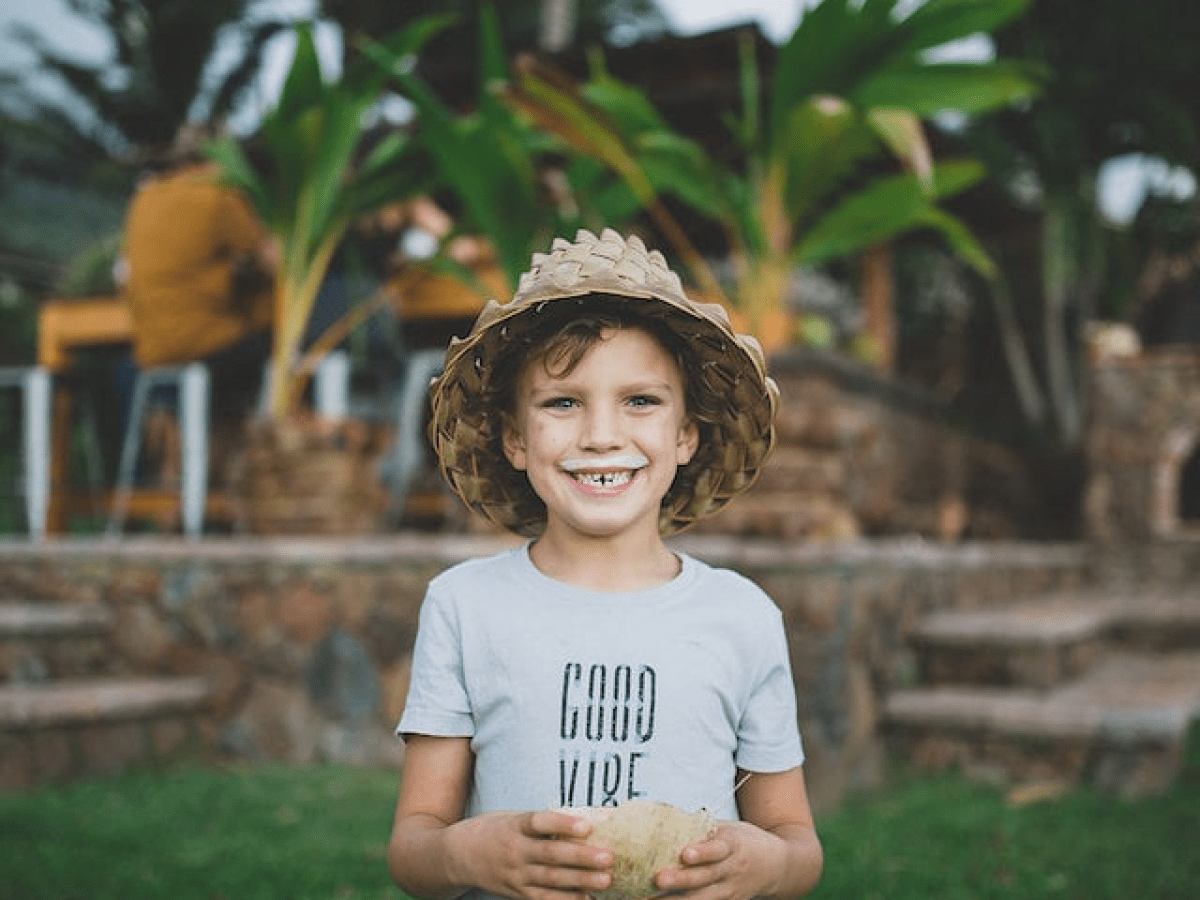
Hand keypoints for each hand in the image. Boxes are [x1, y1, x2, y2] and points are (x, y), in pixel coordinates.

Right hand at [455, 809, 613, 899]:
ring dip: (580, 881)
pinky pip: (544, 899)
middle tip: (609, 857)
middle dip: (582, 857)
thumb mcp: (514, 818)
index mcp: (515, 826)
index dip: (563, 823)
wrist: (458, 856)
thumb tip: (590, 818)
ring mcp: (516, 875)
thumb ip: (545, 822)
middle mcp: (515, 851)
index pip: (540, 822)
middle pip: (551, 854)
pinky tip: (586, 899)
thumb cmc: (496, 830)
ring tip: (605, 879)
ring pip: (551, 880)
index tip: (587, 825)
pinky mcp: (517, 893)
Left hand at [653, 819, 788, 899]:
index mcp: (733, 846)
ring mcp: (729, 891)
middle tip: (659, 878)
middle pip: (705, 877)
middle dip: (681, 879)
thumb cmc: (744, 842)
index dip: (702, 852)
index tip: (685, 853)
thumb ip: (700, 825)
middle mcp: (731, 871)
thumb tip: (663, 813)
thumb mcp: (728, 828)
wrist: (778, 867)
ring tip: (650, 899)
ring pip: (701, 899)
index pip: (718, 849)